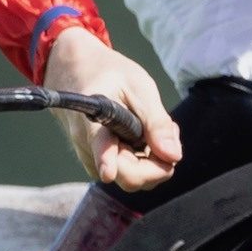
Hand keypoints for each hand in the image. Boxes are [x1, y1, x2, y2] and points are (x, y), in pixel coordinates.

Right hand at [42, 27, 182, 190]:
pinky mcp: (101, 163)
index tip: (109, 172)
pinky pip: (129, 171)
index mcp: (93, 123)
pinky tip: (146, 136)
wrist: (77, 72)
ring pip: (133, 178)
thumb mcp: (140, 88)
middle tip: (169, 132)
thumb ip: (156, 122)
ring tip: (155, 127)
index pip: (100, 149)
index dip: (106, 161)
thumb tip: (174, 156)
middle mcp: (89, 149)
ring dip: (153, 160)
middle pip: (129, 177)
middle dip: (159, 163)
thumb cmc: (110, 75)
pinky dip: (144, 158)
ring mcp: (94, 160)